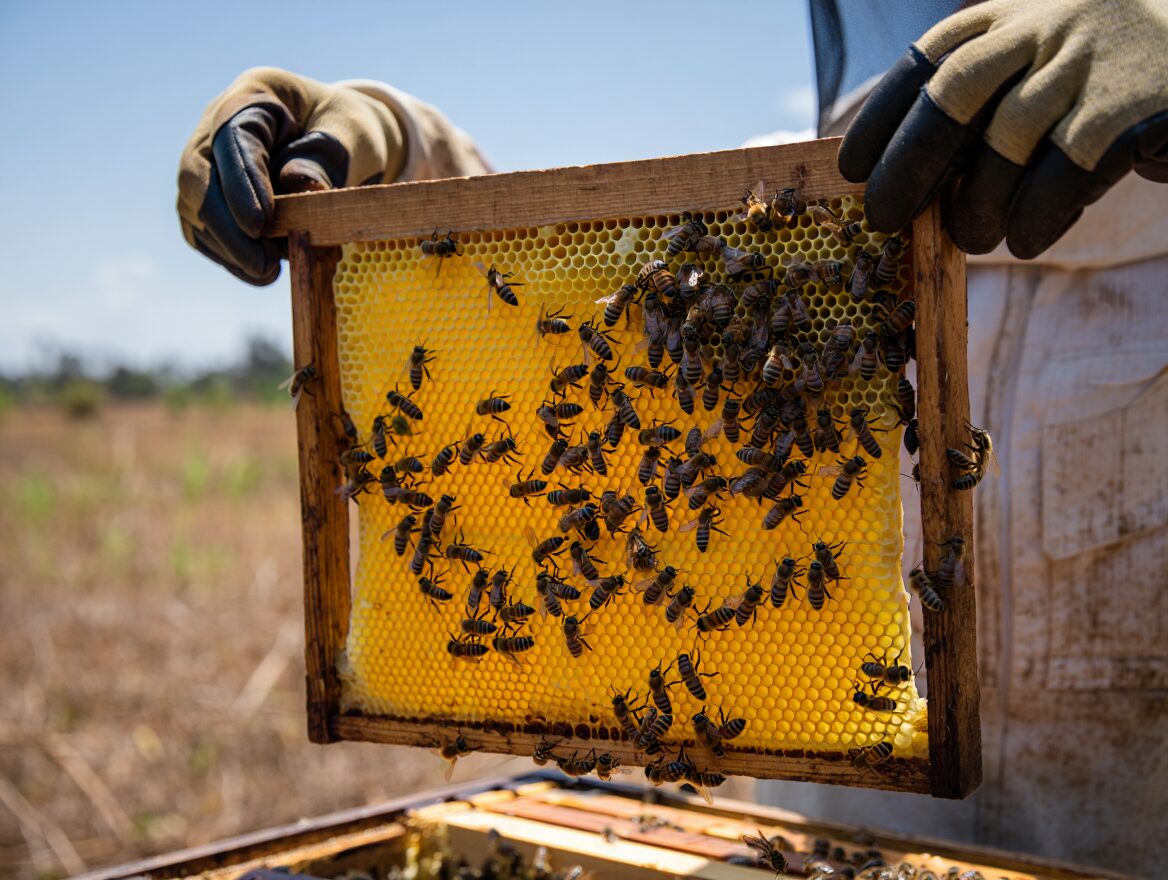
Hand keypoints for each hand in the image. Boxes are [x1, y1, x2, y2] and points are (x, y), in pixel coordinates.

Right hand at [177, 67, 404, 284]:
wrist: (345, 142)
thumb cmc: (350, 132)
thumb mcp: (354, 135)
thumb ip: (327, 156)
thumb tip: (296, 185)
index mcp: (251, 97)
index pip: (231, 140)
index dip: (242, 183)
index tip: (260, 224)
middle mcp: (216, 128)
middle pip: (198, 177)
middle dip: (227, 226)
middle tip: (263, 266)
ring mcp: (208, 165)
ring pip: (195, 209)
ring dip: (228, 248)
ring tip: (268, 273)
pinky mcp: (210, 201)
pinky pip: (206, 232)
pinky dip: (230, 257)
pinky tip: (259, 273)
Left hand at [837, 0, 1167, 257]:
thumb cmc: (1104, 83)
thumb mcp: (1039, 67)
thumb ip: (981, 107)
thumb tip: (906, 181)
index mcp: (1010, 16)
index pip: (927, 61)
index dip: (882, 117)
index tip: (852, 169)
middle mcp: (1045, 26)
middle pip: (952, 94)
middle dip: (909, 164)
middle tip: (887, 218)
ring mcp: (1091, 61)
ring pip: (1006, 140)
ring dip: (978, 203)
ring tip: (972, 238)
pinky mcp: (1131, 107)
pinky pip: (1065, 171)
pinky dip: (1036, 214)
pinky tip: (1028, 237)